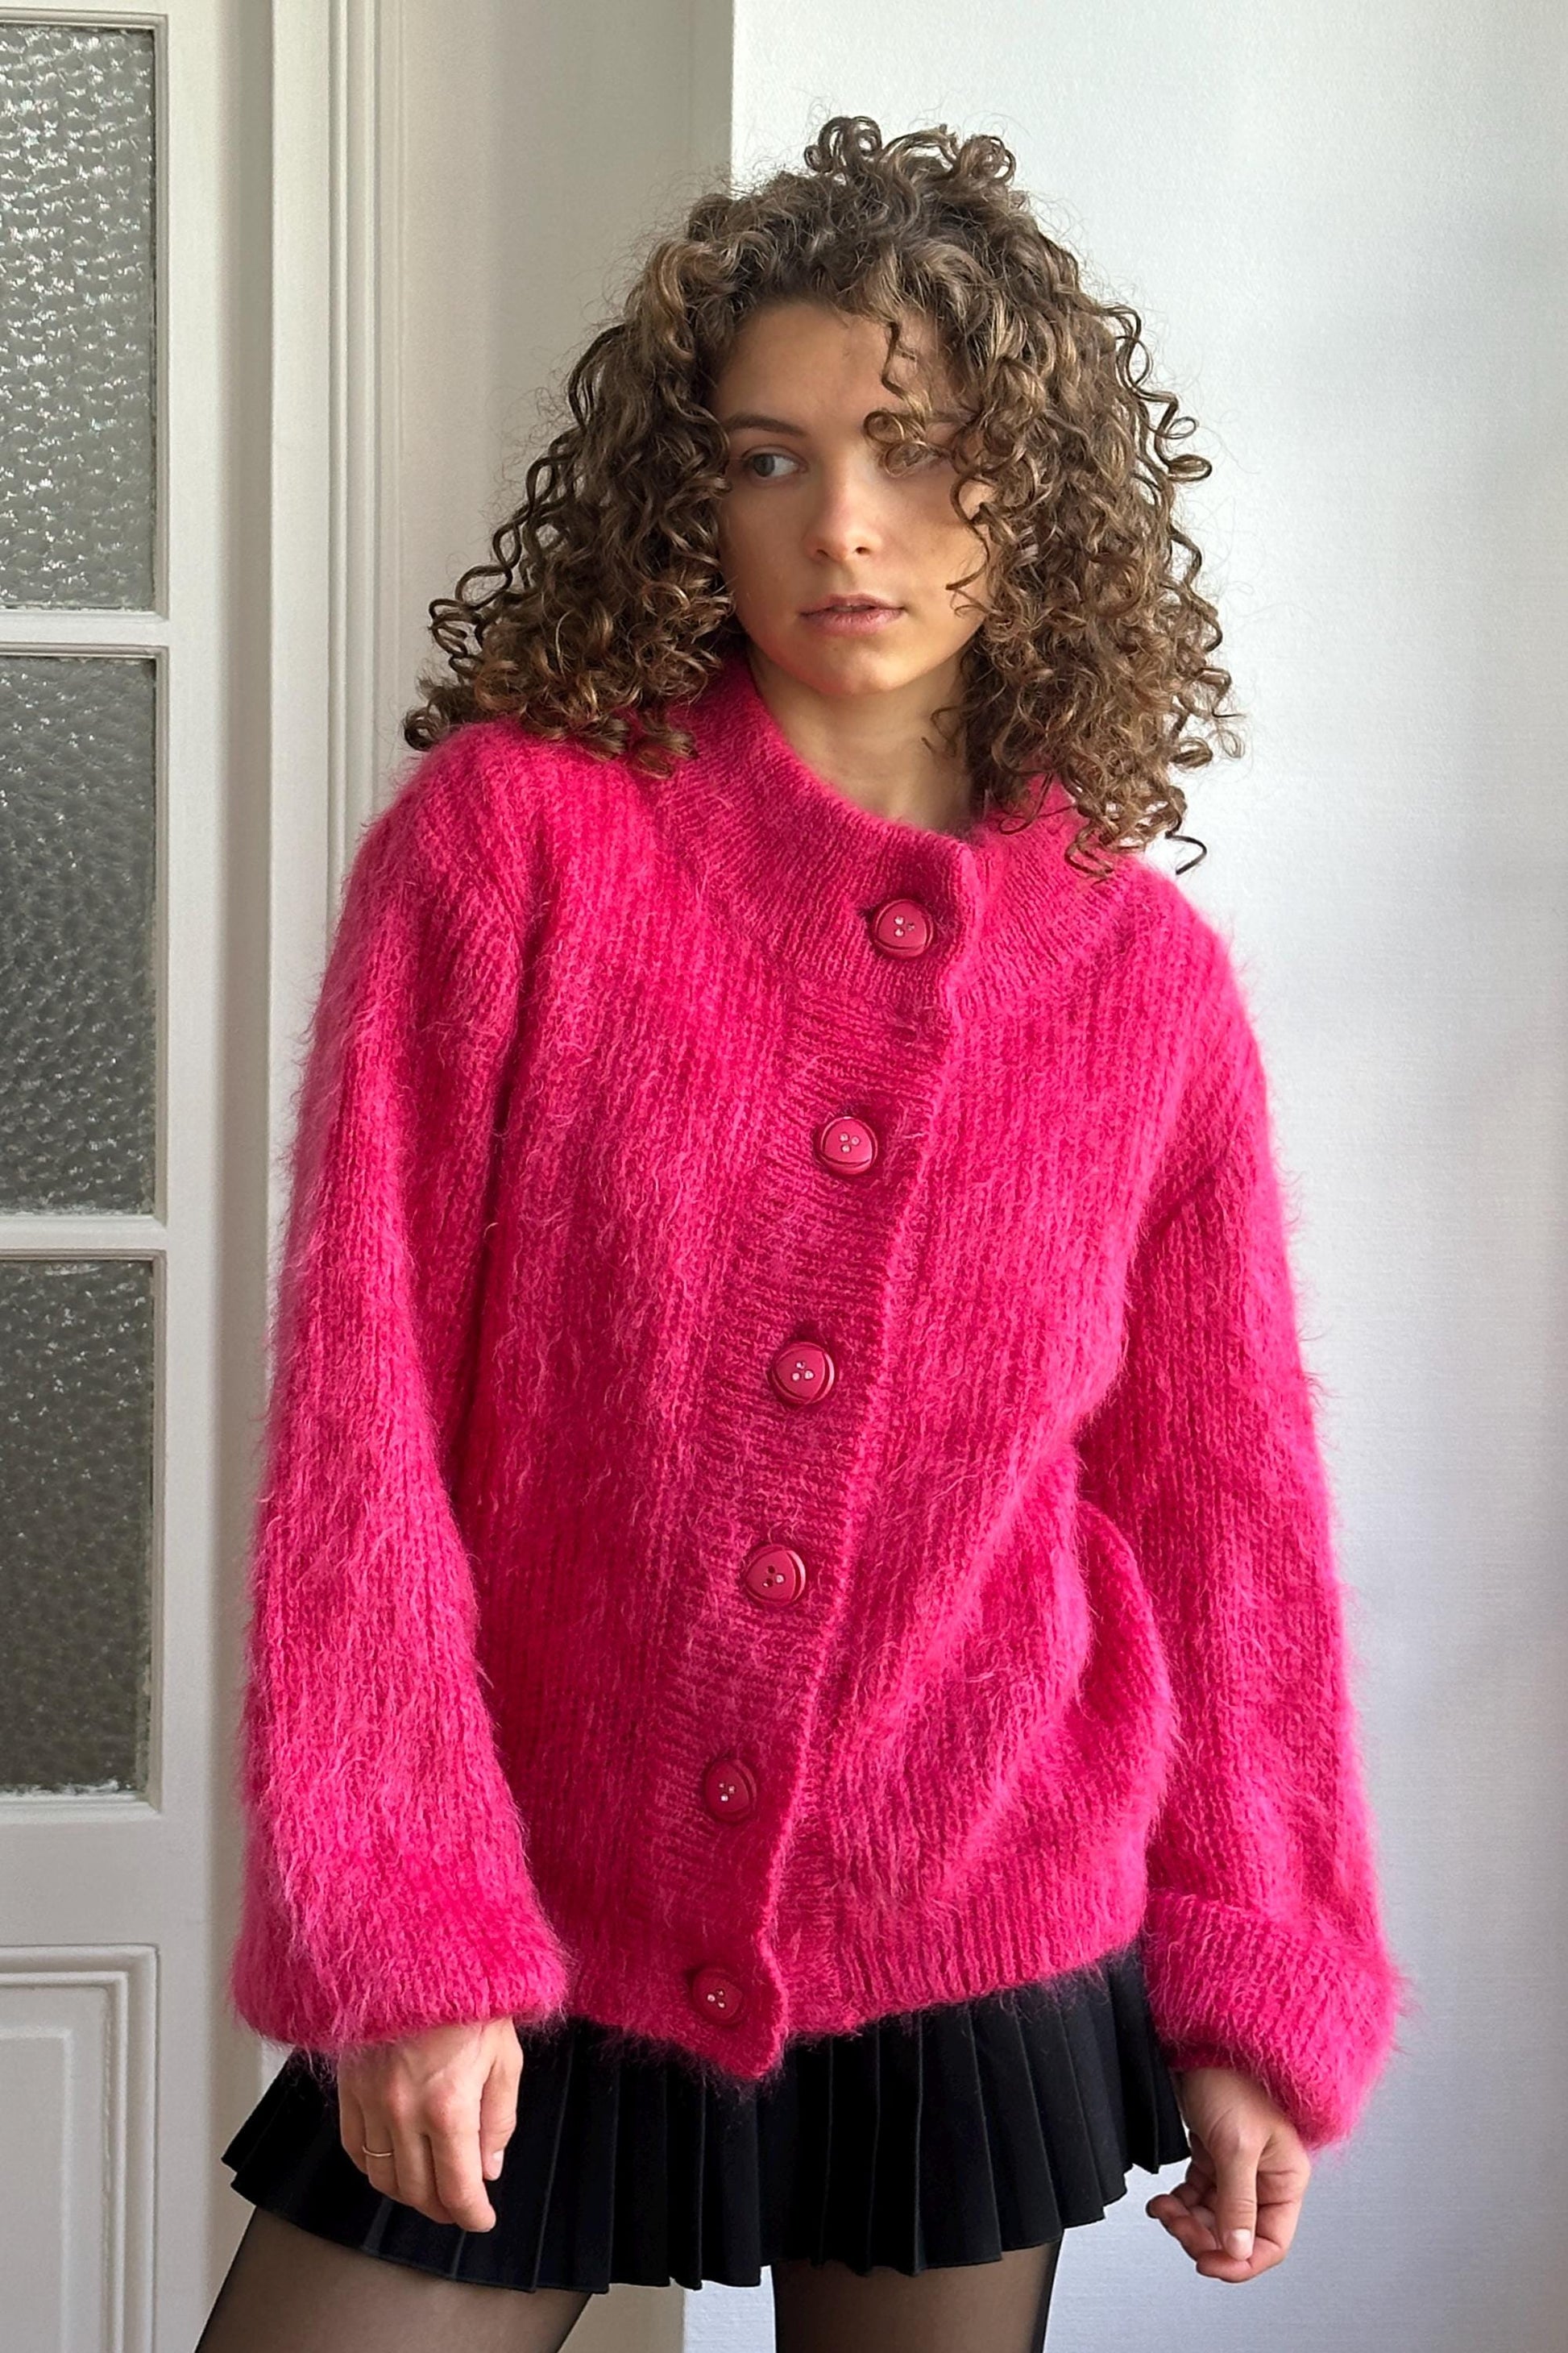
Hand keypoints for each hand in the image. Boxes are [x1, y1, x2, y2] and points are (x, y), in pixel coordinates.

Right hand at [336, 2015, 522, 2228]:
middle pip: (418, 2191)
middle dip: (443, 2208)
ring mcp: (371, 2101)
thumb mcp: (505, 2057)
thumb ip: (499, 2119)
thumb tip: (489, 2167)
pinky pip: (353, 2148)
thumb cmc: (470, 1995)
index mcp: (449, 2107)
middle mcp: (404, 2112)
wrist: (421, 1951)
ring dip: (408, 2193)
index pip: (457, 2189)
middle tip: (459, 2204)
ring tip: (429, 2188)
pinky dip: (373, 2167)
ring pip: (383, 2177)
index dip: (472, 2215)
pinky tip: (393, 2162)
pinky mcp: (349, 2088)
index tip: (481, 2219)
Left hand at [1146, 2066, 1310, 2280]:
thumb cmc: (1231, 2076)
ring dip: (1186, 2222)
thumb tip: (1238, 2250)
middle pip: (1237, 2234)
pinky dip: (1179, 2204)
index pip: (1271, 2242)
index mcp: (1286, 2178)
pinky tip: (1163, 2202)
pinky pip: (1198, 2196)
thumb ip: (1238, 2201)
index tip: (1207, 2262)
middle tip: (1176, 2226)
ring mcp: (1238, 2167)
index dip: (1240, 2261)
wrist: (1197, 2038)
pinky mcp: (1213, 2155)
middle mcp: (1266, 2177)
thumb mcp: (1236, 2145)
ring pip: (1213, 2218)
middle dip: (1204, 2237)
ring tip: (1164, 2209)